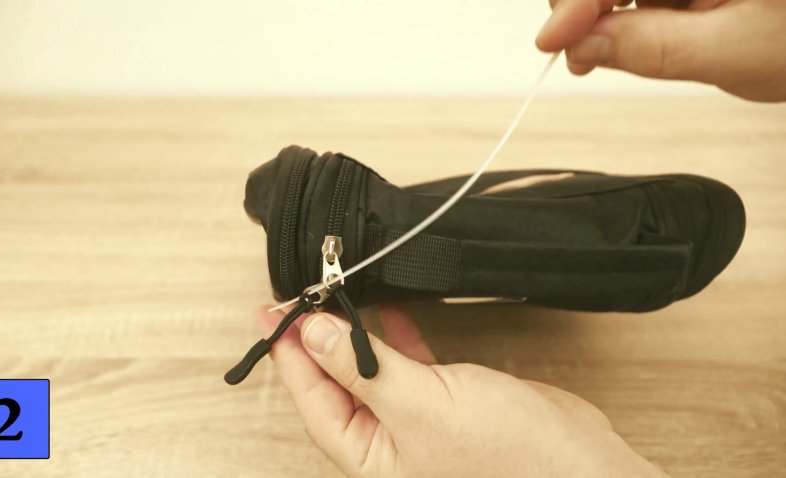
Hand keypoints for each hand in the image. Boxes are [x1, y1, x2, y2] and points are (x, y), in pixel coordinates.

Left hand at [254, 306, 667, 476]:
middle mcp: (388, 442)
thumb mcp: (419, 405)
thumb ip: (363, 368)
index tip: (270, 315)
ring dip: (350, 335)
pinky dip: (394, 337)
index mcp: (370, 457)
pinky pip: (405, 364)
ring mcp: (416, 420)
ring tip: (329, 300)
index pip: (314, 400)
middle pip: (334, 384)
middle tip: (292, 301)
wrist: (573, 460)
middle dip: (314, 342)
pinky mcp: (445, 400)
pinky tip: (387, 312)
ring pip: (367, 371)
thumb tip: (315, 334)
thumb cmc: (503, 455)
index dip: (289, 356)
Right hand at [535, 0, 785, 101]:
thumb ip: (651, 48)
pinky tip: (643, 26)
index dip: (577, 0)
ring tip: (632, 45)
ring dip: (615, 6)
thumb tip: (583, 45)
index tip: (555, 42)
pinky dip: (639, 2)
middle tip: (584, 48)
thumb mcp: (739, 52)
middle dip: (590, 1)